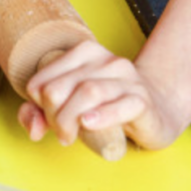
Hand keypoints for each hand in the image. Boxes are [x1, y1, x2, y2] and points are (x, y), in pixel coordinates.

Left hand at [17, 40, 189, 150]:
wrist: (156, 112)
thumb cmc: (106, 108)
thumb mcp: (69, 107)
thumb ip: (40, 114)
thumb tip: (33, 130)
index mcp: (83, 53)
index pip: (41, 81)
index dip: (39, 107)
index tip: (51, 119)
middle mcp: (105, 60)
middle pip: (59, 89)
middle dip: (52, 117)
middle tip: (62, 133)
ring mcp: (126, 78)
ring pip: (87, 93)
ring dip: (69, 121)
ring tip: (70, 136)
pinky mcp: (142, 99)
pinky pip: (121, 105)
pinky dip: (101, 116)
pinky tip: (88, 123)